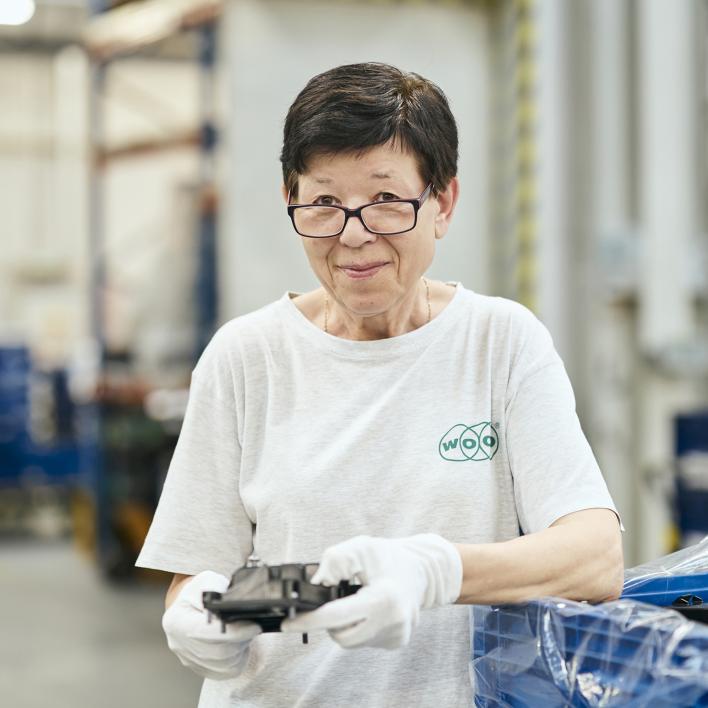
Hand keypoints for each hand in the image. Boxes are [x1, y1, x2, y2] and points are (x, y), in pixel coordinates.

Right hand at [162, 570, 261, 679]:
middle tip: (254, 627)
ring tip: (245, 632)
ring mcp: (188, 660)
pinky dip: (238, 659)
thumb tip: (237, 606)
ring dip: (241, 649)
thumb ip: (220, 592)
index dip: (234, 632)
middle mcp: (179, 644)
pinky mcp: (200, 668)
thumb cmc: (201, 590)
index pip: (209, 634)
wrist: (192, 602)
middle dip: (241, 640)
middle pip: (218, 653)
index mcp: (177, 620)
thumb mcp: (209, 580)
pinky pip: (225, 671)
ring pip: (224, 665)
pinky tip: (239, 643)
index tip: (254, 626)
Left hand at [280, 534, 461, 649]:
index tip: (287, 623)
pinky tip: (366, 608)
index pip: (337, 616)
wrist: (420, 569)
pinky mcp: (396, 642)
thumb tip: (315, 585)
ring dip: (343, 623)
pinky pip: (363, 640)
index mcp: (384, 599)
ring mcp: (396, 637)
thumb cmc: (388, 557)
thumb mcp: (360, 548)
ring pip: (351, 640)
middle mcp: (393, 623)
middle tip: (332, 598)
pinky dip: (357, 626)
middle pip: (341, 635)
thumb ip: (335, 561)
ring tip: (354, 598)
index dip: (309, 620)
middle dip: (328, 619)